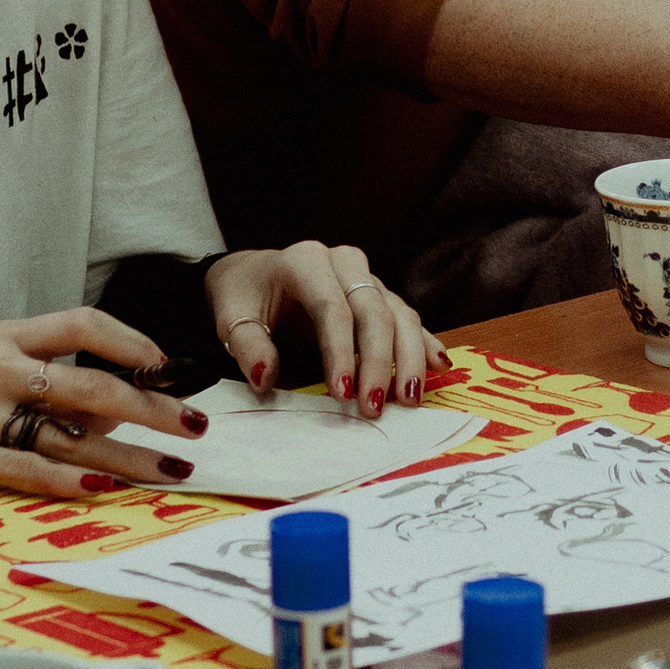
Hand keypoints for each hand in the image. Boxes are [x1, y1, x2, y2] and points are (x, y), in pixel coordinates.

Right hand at [0, 308, 209, 496]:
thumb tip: (111, 407)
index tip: (169, 365)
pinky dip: (66, 482)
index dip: (131, 341)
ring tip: (169, 470)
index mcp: (4, 334)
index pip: (81, 323)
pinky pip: (23, 470)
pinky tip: (103, 490)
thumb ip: (40, 372)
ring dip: (126, 456)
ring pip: (67, 436)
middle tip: (195, 426)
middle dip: (152, 407)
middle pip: (89, 386)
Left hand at [210, 243, 435, 415]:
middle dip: (379, 361)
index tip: (343, 394)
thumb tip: (264, 377)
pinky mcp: (378, 294)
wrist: (255, 274)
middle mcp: (342, 262)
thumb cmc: (243, 297)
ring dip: (408, 356)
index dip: (341, 352)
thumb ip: (247, 346)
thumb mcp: (232, 317)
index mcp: (304, 261)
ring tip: (409, 399)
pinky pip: (407, 316)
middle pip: (372, 310)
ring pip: (398, 312)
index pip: (331, 308)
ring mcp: (365, 276)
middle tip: (376, 406)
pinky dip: (422, 341)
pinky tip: (437, 364)